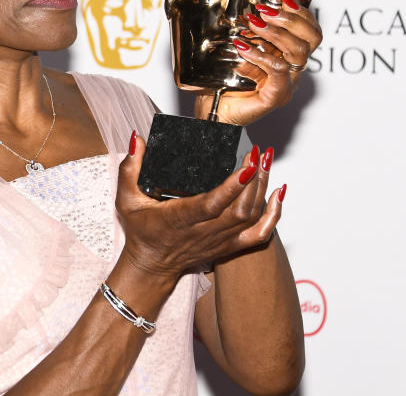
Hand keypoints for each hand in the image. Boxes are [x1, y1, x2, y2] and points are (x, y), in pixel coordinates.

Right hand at [116, 135, 283, 282]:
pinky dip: (273, 215)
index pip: (211, 205)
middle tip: (259, 153)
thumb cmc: (141, 232)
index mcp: (180, 219)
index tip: (246, 166)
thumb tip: (137, 140)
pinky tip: (279, 194)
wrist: (151, 266)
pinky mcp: (230, 245)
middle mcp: (204, 232)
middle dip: (254, 179)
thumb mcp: (126, 199)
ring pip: (251, 217)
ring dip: (263, 188)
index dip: (232, 187)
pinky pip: (259, 234)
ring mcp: (220, 240)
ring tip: (265, 162)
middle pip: (239, 208)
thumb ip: (130, 168)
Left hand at [196, 0, 322, 125]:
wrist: (214, 110)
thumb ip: (249, 31)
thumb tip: (251, 8)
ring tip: (253, 23)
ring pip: (298, 51)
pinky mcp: (276, 96)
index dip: (300, 12)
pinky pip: (278, 70)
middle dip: (291, 18)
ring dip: (275, 32)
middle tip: (266, 10)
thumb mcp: (238, 47)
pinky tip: (244, 47)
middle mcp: (292, 69)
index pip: (309, 30)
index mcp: (287, 56)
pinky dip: (261, 55)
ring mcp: (287, 83)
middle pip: (312, 38)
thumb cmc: (224, 80)